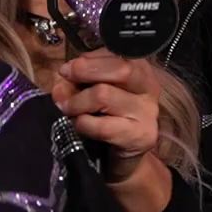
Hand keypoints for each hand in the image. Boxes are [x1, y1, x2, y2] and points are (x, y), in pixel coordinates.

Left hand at [52, 51, 160, 182]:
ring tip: (67, 109)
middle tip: (64, 80)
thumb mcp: (91, 93)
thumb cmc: (106, 119)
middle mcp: (149, 88)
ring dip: (77, 102)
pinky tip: (80, 126)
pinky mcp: (140, 137)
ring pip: (104, 95)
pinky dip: (82, 124)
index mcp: (140, 70)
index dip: (89, 59)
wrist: (121, 158)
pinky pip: (101, 126)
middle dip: (85, 71)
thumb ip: (78, 82)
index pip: (118, 53)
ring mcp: (148, 113)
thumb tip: (62, 80)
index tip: (67, 69)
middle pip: (120, 68)